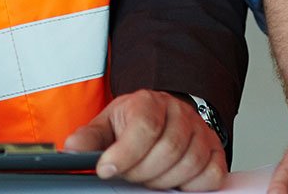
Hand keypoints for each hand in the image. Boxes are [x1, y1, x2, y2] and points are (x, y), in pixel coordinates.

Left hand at [64, 90, 226, 190]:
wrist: (161, 117)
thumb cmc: (133, 124)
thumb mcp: (106, 126)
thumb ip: (89, 139)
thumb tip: (71, 150)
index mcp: (149, 102)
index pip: (144, 127)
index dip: (124, 153)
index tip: (106, 170)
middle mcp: (179, 113)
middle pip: (168, 150)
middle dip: (143, 172)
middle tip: (130, 177)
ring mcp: (200, 132)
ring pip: (190, 164)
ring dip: (165, 180)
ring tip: (149, 178)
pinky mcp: (215, 151)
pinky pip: (212, 174)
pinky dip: (193, 185)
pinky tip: (175, 181)